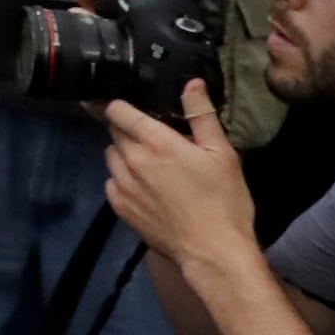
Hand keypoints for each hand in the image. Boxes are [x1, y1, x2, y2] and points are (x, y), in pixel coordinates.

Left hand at [99, 80, 257, 272]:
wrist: (212, 251)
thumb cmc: (223, 200)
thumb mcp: (222, 153)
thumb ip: (201, 115)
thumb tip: (191, 83)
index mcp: (156, 142)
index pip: (119, 111)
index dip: (122, 105)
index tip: (130, 107)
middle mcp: (132, 160)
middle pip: (114, 132)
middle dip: (127, 129)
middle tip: (151, 138)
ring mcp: (122, 186)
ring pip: (110, 157)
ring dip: (123, 154)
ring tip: (149, 163)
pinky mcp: (119, 209)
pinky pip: (111, 183)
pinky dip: (122, 179)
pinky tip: (144, 187)